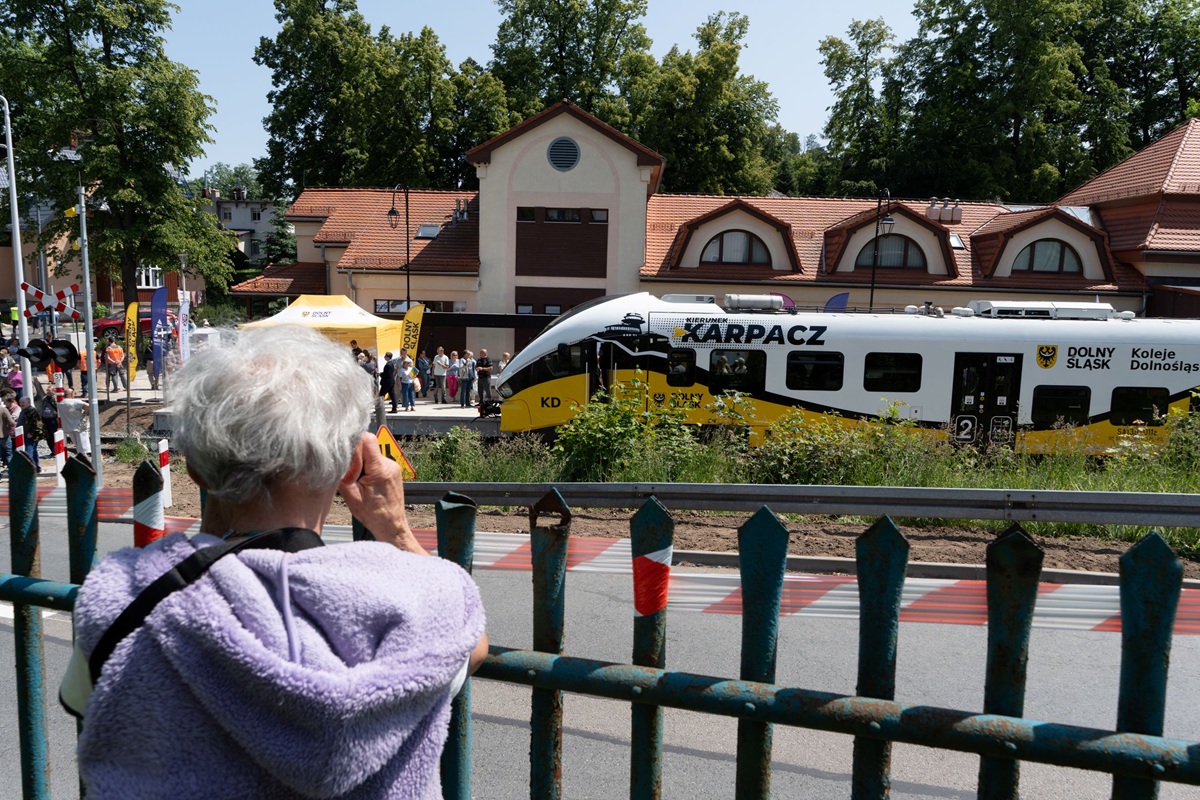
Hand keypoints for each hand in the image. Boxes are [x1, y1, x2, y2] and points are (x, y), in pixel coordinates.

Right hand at [338, 432, 426, 553]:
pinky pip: (376, 461)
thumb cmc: (373, 515)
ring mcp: (393, 466)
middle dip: (356, 458)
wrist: (391, 525)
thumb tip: (336, 455)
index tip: (348, 459)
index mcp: (379, 469)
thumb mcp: (350, 495)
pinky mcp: (393, 469)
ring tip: (360, 483)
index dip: (354, 444)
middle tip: (353, 477)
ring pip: (371, 454)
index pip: (367, 439)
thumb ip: (343, 472)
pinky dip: (368, 469)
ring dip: (362, 464)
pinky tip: (366, 483)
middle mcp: (389, 464)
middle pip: (367, 446)